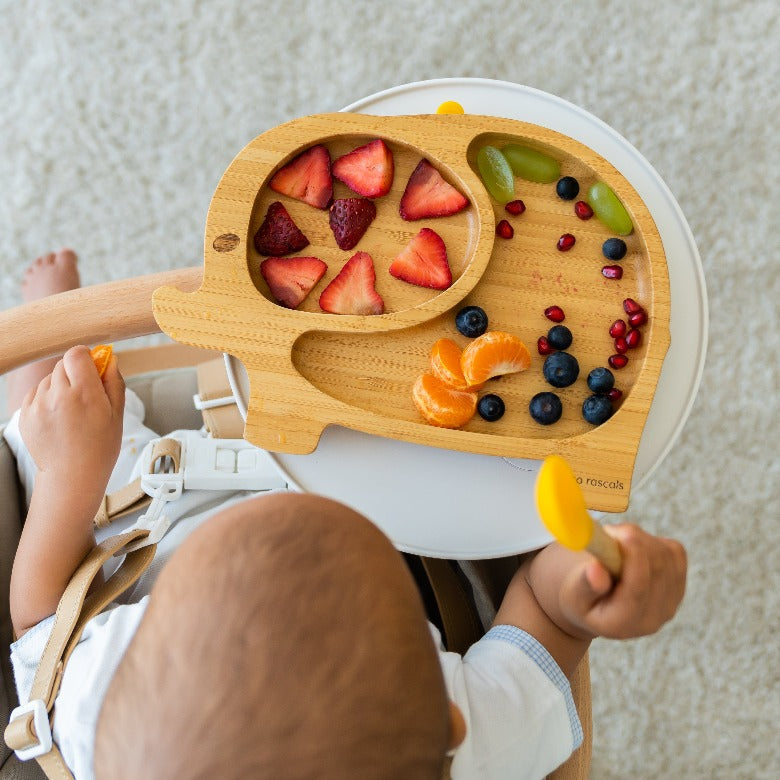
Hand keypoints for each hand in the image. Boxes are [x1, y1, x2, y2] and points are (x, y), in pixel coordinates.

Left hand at [20, 345, 124, 497]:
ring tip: (71, 411)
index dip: (86, 357)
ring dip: (60, 386)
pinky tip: (58, 417)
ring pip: (48, 379)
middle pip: (62, 364)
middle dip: (75, 373)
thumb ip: (114, 382)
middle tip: (85, 394)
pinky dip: (47, 399)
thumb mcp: (117, 414)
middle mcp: (57, 396)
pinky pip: (36, 393)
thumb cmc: (100, 447)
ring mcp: (37, 406)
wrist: (72, 476)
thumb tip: (109, 358)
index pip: (76, 354)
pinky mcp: (25, 415)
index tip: (93, 368)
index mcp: (84, 393)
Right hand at [554, 524, 686, 639]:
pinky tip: (635, 549)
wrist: (598, 605)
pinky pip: (675, 552)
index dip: (634, 557)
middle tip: (610, 530)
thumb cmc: (581, 597)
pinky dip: (656, 542)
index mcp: (622, 623)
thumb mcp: (573, 595)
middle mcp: (652, 617)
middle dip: (636, 540)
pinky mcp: (678, 586)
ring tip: (617, 542)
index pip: (638, 588)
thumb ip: (584, 585)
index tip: (621, 533)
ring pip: (668, 556)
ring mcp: (670, 603)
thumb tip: (596, 571)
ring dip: (643, 539)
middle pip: (658, 569)